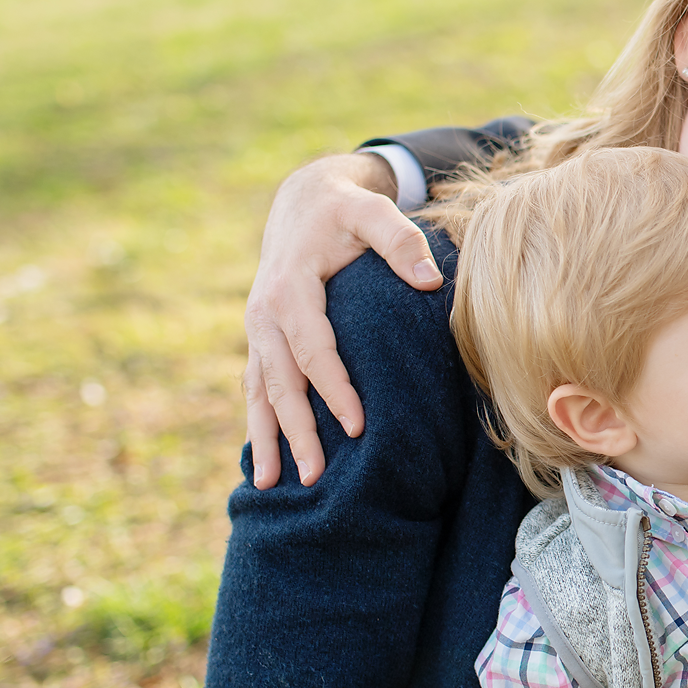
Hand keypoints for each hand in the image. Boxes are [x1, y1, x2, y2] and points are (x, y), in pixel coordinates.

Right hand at [243, 152, 444, 488]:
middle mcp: (264, 314)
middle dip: (295, 431)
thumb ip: (400, 239)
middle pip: (280, 381)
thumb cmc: (344, 210)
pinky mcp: (261, 342)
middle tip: (313, 476)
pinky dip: (258, 425)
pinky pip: (255, 388)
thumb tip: (431, 279)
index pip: (312, 348)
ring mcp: (257, 331)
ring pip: (259, 392)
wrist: (302, 201)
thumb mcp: (372, 210)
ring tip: (271, 486)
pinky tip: (264, 463)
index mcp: (290, 288)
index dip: (333, 388)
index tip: (357, 425)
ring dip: (267, 439)